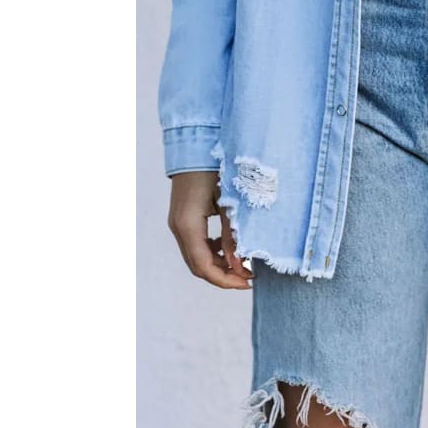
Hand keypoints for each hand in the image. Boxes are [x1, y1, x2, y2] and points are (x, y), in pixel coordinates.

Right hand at [168, 170, 253, 289]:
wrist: (197, 146)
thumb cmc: (215, 169)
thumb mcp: (229, 202)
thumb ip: (233, 234)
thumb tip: (240, 265)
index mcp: (188, 225)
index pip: (204, 267)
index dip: (225, 280)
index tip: (248, 282)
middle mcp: (178, 228)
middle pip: (198, 266)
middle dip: (224, 275)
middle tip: (250, 276)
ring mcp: (178, 223)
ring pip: (196, 256)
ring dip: (218, 264)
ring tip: (243, 262)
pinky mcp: (182, 218)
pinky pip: (195, 244)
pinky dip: (211, 251)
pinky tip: (228, 246)